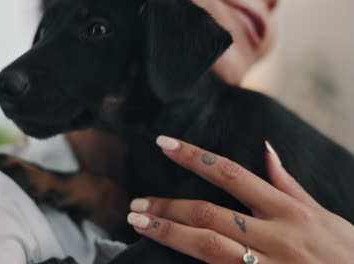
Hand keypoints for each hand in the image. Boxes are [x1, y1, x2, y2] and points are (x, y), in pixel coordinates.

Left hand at [127, 136, 353, 263]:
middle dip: (168, 205)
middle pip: (209, 213)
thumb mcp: (324, 216)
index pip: (232, 174)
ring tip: (139, 224)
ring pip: (208, 246)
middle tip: (136, 203)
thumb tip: (266, 151)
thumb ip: (289, 185)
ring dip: (169, 233)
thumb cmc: (348, 254)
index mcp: (289, 211)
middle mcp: (276, 236)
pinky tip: (168, 260)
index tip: (165, 144)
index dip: (195, 157)